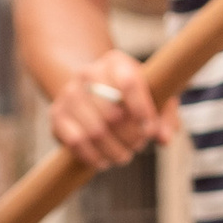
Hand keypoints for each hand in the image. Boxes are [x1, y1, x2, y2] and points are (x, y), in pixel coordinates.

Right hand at [48, 47, 180, 171]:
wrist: (91, 91)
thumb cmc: (130, 97)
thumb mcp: (154, 98)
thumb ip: (165, 116)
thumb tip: (164, 138)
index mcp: (115, 62)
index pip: (129, 83)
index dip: (142, 111)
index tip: (150, 131)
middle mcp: (88, 73)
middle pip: (112, 115)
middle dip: (130, 137)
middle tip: (138, 145)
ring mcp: (69, 94)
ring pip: (95, 132)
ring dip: (114, 151)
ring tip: (124, 155)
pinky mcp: (57, 115)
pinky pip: (76, 143)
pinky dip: (94, 157)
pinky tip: (104, 160)